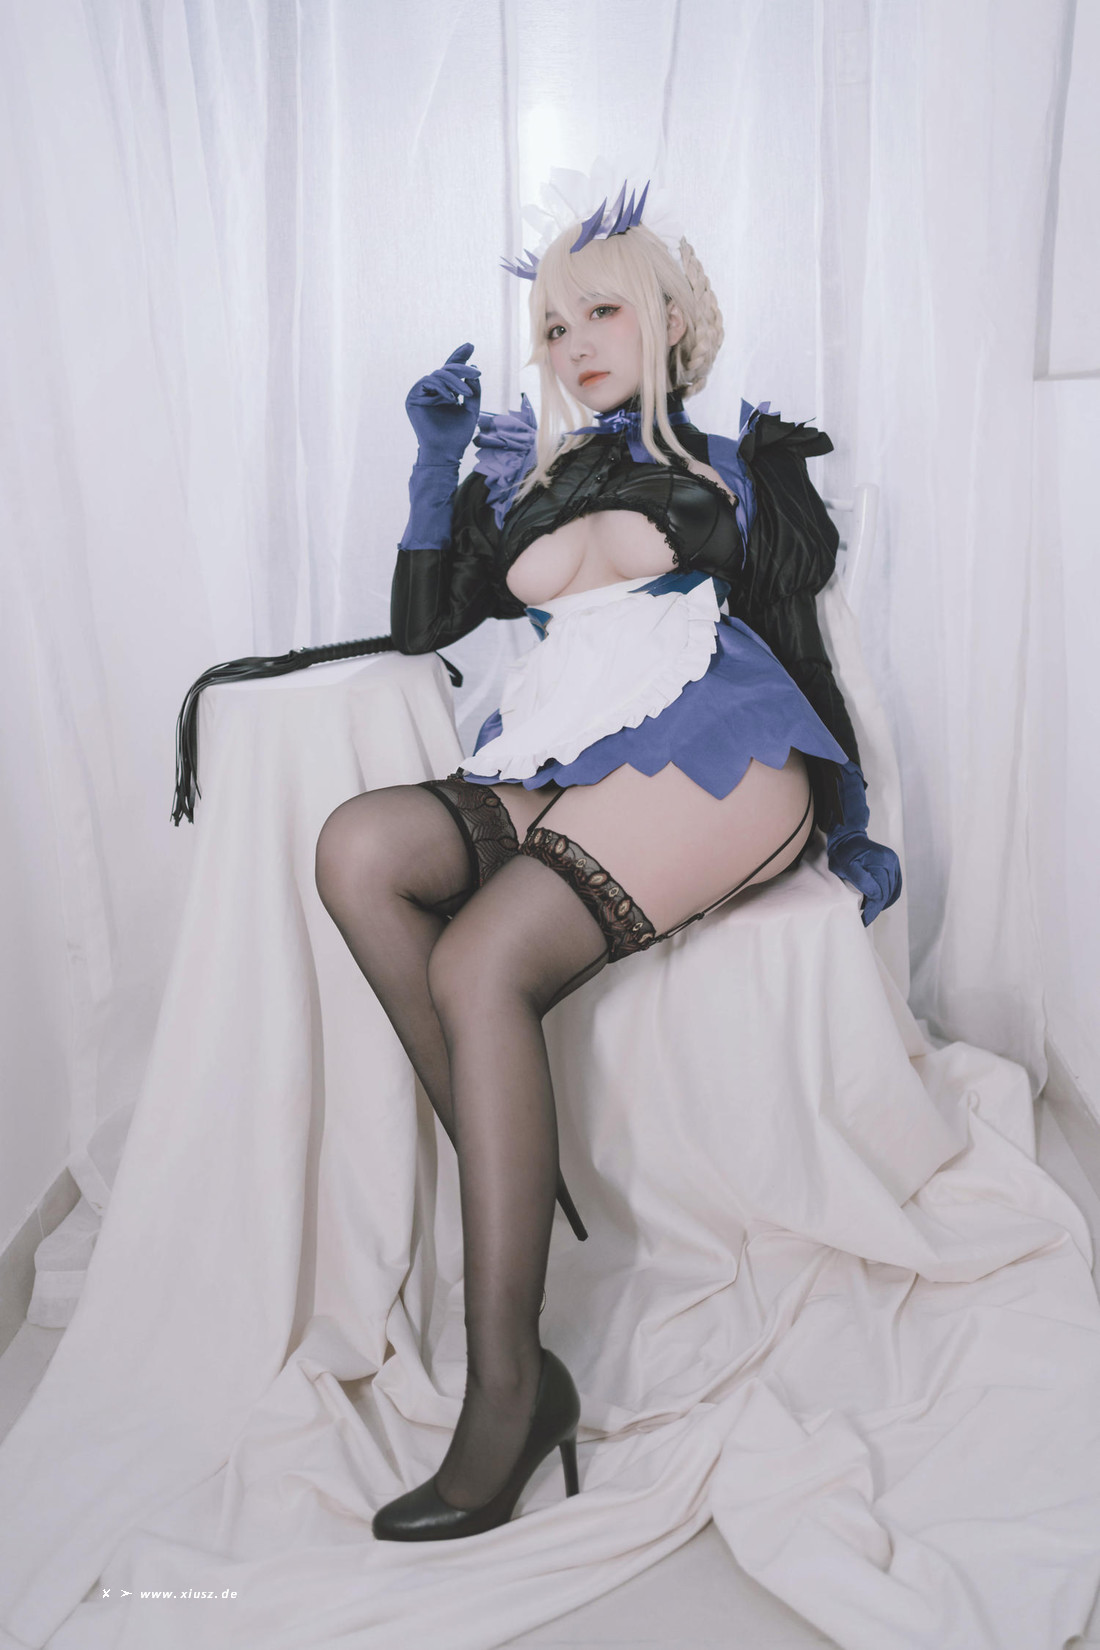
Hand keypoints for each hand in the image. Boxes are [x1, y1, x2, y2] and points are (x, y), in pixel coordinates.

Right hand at [406, 343, 481, 464]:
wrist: (446, 452)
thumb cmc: (458, 435)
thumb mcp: (472, 409)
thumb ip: (474, 389)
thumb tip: (474, 367)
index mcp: (445, 391)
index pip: (452, 370)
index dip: (459, 356)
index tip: (471, 345)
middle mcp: (432, 390)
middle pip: (446, 369)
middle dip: (462, 369)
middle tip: (477, 373)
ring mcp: (421, 393)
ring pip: (438, 374)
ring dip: (455, 381)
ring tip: (466, 394)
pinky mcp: (413, 398)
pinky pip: (427, 382)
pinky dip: (441, 387)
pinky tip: (451, 397)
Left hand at [827, 834, 901, 925]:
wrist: (847, 837)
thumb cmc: (842, 852)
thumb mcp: (845, 867)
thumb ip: (861, 880)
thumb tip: (875, 895)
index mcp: (880, 862)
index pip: (879, 893)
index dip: (872, 910)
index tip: (864, 921)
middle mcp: (890, 862)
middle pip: (887, 894)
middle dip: (876, 908)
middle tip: (865, 917)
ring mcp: (894, 863)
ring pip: (893, 891)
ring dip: (883, 903)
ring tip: (870, 909)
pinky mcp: (894, 865)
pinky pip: (895, 885)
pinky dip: (888, 895)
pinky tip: (878, 901)